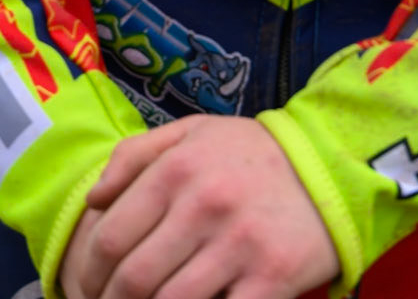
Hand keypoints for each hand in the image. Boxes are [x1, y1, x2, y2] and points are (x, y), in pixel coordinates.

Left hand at [61, 115, 338, 298]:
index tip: (87, 291)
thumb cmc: (251, 154)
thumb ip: (136, 156)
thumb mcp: (193, 133)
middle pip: (133, 278)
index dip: (89, 275)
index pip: (109, 237)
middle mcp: (203, 204)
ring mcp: (238, 244)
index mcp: (177, 169)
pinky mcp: (271, 277)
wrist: (329, 165)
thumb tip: (93, 200)